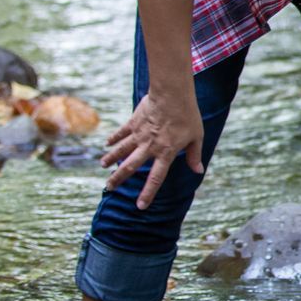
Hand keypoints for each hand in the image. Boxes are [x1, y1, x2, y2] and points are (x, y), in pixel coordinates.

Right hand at [100, 90, 203, 209]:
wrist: (172, 94)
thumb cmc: (188, 116)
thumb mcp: (197, 137)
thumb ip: (194, 155)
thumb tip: (198, 171)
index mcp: (165, 153)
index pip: (156, 178)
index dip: (148, 193)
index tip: (140, 206)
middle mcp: (149, 147)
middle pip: (130, 166)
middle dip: (118, 178)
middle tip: (108, 187)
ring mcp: (139, 134)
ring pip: (121, 150)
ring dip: (111, 158)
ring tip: (102, 166)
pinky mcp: (133, 122)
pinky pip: (121, 132)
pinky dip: (113, 138)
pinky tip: (106, 143)